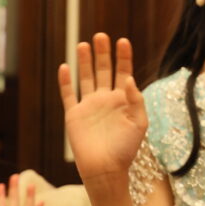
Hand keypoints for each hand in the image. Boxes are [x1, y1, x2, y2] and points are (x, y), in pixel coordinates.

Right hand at [58, 34, 147, 186]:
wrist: (106, 169)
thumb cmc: (126, 149)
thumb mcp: (139, 123)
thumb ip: (136, 100)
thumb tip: (129, 78)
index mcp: (123, 100)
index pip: (124, 72)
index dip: (123, 57)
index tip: (123, 41)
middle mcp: (105, 99)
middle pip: (103, 70)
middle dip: (103, 53)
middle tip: (101, 36)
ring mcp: (89, 106)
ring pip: (85, 78)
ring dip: (84, 61)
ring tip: (84, 44)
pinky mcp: (74, 115)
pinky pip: (68, 95)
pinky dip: (65, 81)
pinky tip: (65, 66)